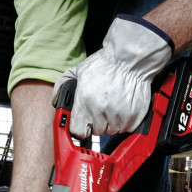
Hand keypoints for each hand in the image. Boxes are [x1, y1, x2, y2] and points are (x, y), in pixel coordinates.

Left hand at [53, 15, 172, 138]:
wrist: (129, 60)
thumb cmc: (105, 64)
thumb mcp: (78, 71)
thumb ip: (62, 85)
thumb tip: (57, 101)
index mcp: (85, 102)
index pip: (78, 131)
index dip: (80, 128)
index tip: (83, 123)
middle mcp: (102, 112)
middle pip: (97, 131)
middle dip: (98, 122)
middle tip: (101, 108)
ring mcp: (119, 116)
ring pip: (113, 130)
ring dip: (112, 122)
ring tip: (113, 105)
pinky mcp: (134, 117)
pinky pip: (127, 128)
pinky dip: (126, 121)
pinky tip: (123, 107)